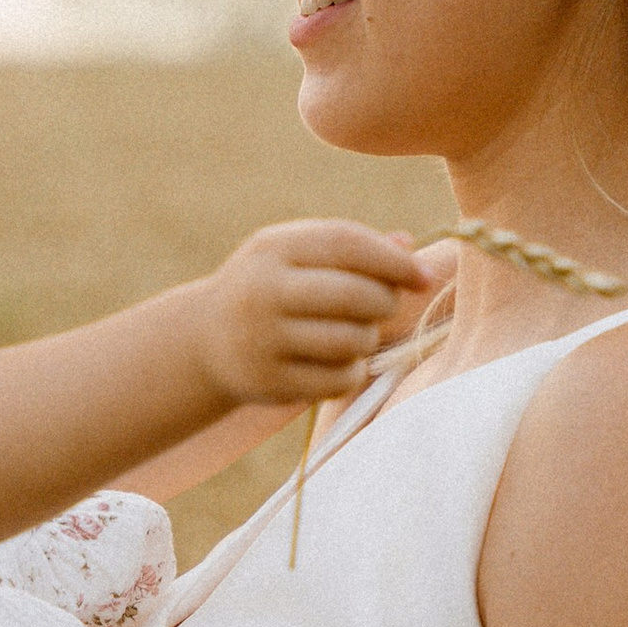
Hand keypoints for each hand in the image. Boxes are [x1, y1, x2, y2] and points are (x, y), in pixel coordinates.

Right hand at [192, 221, 437, 408]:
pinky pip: (338, 379)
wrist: (205, 342)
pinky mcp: (270, 382)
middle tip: (383, 306)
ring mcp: (263, 340)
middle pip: (354, 295)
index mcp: (273, 248)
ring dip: (368, 337)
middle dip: (385, 301)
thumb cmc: (269, 288)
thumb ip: (350, 247)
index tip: (422, 276)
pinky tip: (337, 361)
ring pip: (351, 340)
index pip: (346, 244)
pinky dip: (350, 370)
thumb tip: (408, 248)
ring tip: (356, 333)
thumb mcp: (296, 254)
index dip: (393, 260)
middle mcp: (263, 291)